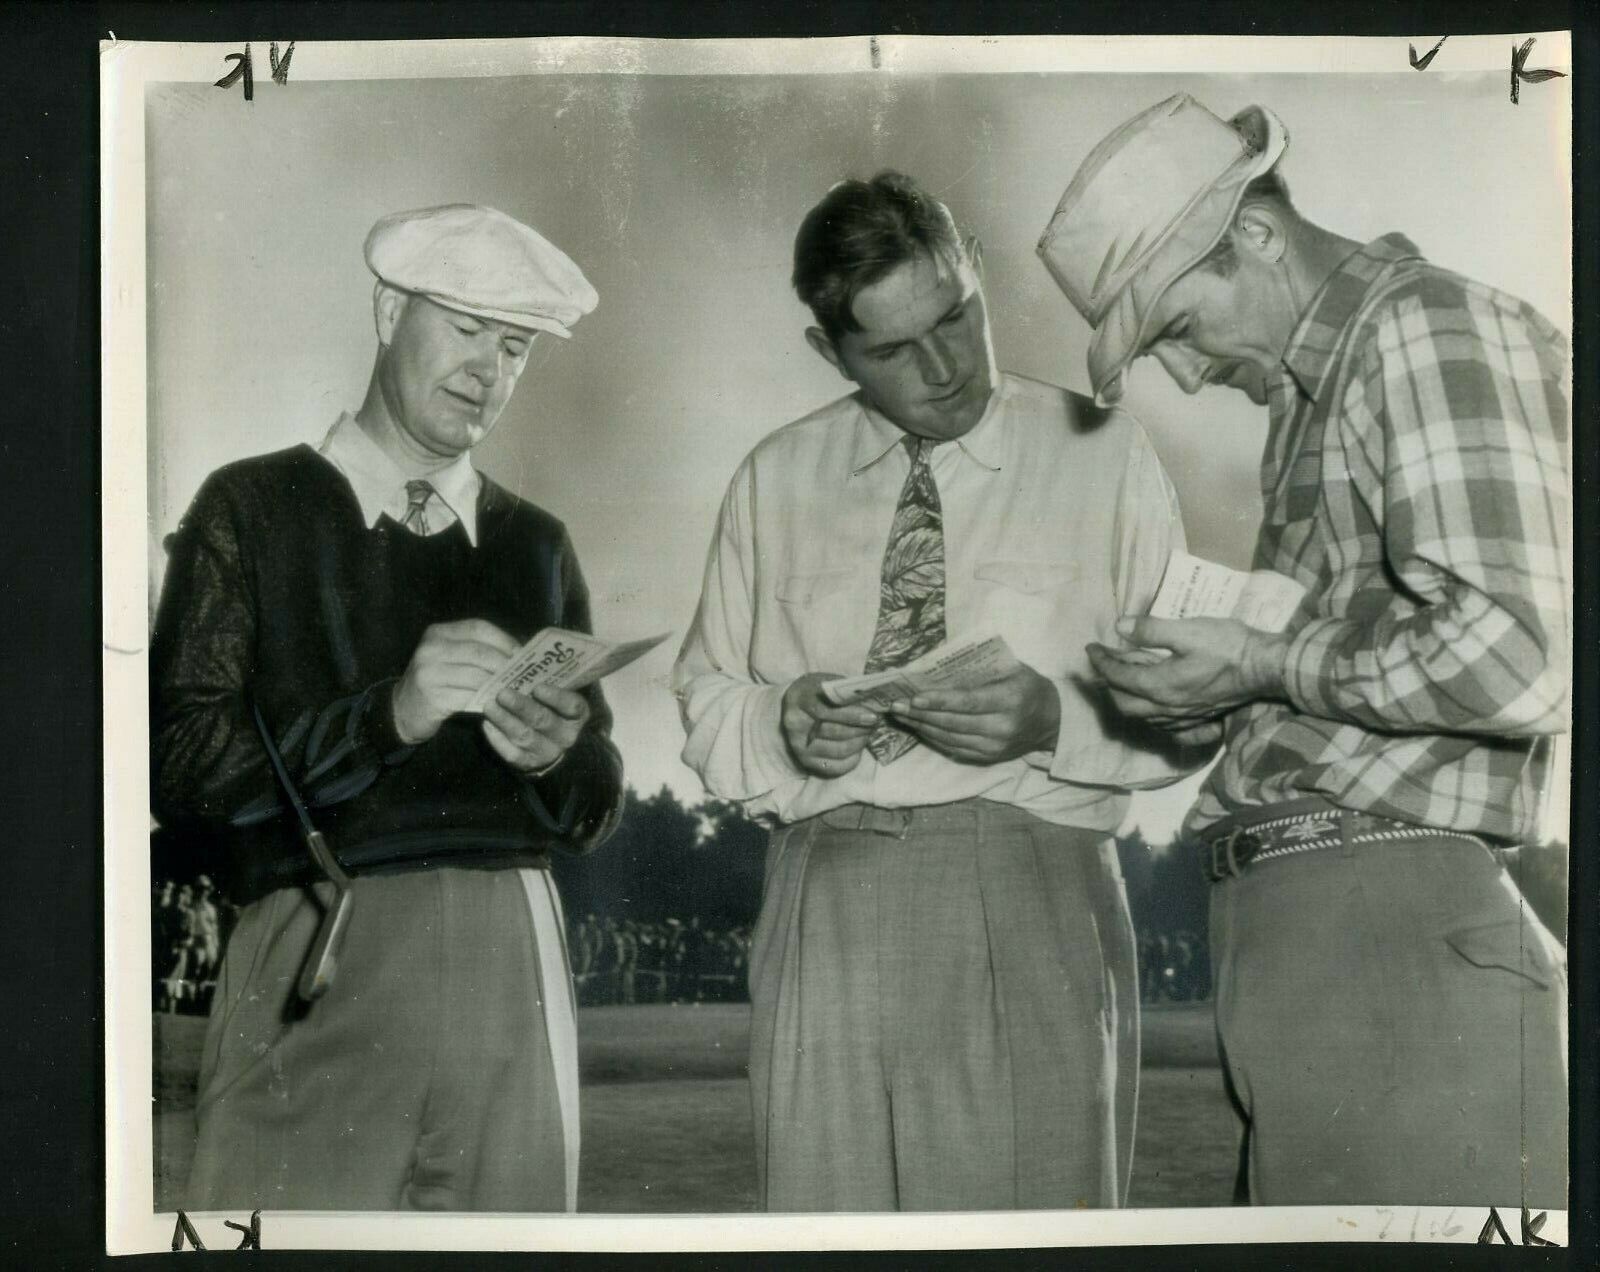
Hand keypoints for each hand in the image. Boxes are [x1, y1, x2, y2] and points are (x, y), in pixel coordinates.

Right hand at [392, 619, 519, 743]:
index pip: (478, 627)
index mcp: (437, 633)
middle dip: (505, 664)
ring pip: (477, 676)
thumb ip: (475, 650)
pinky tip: (497, 703)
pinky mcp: (433, 698)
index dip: (503, 639)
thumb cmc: (434, 681)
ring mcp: (429, 673)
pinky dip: (487, 700)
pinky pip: (469, 698)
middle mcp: (431, 649)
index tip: (521, 652)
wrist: (401, 710)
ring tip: (514, 689)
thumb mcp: (448, 657)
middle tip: (522, 675)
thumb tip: (517, 651)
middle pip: (480, 652)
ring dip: (499, 685)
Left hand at [482, 683, 590, 774]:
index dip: (556, 697)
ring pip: (525, 736)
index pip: (572, 706)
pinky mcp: (528, 764)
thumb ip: (542, 679)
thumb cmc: (549, 708)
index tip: (537, 687)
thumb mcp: (554, 694)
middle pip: (543, 720)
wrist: (548, 744)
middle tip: (503, 693)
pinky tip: (487, 724)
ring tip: (490, 706)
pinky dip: (497, 739)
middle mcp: (565, 736)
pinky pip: (512, 753)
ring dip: (505, 720)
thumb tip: (515, 655)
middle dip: (521, 706)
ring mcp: (547, 752)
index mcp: (576, 715)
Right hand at [780, 672, 881, 778]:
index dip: (852, 715)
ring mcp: (799, 745)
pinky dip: (853, 758)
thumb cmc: (819, 692)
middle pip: (834, 732)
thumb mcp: (829, 683)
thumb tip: (874, 705)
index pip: (826, 710)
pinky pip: (836, 767)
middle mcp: (795, 724)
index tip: (872, 717)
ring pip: (838, 750)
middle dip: (860, 729)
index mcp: (800, 699)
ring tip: (868, 733)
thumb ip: (847, 693)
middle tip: (874, 724)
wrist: (797, 706)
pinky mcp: (805, 762)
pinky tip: (858, 747)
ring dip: (859, 742)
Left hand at [892, 658, 1060, 763]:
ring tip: (900, 715)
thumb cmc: (1028, 686)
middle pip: (953, 723)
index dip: (939, 701)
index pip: (968, 702)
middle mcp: (1001, 728)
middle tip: (895, 705)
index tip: (914, 698)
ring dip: (921, 726)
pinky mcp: (987, 758)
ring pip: (949, 738)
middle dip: (920, 714)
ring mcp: (994, 747)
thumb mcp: (1012, 668)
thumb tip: (940, 666)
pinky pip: (954, 748)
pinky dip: (933, 737)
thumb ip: (981, 669)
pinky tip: (918, 726)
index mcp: (1009, 701)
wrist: (1051, 721)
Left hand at [1085, 616, 1288, 728]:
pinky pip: (1164, 726)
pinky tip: (1154, 702)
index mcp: (1160, 686)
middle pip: (1124, 703)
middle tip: (1106, 662)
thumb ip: (1150, 630)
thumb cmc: (1228, 646)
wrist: (1267, 668)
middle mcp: (1167, 709)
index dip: (1101, 661)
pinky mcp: (1198, 720)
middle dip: (1109, 683)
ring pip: (1142, 716)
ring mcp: (1183, 718)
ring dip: (1127, 698)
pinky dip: (1149, 714)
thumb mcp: (1187, 630)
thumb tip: (1119, 627)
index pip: (1118, 677)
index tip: (1091, 648)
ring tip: (1127, 676)